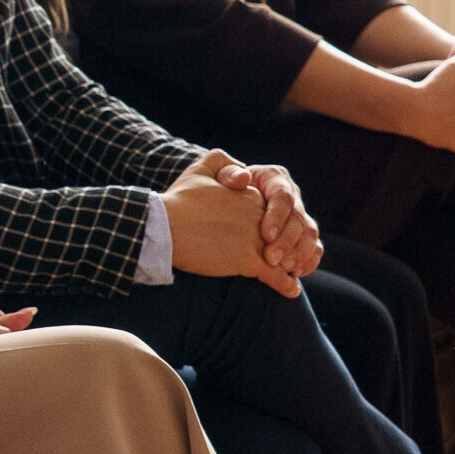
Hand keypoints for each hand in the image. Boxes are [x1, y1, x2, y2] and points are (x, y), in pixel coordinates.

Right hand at [161, 149, 301, 299]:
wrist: (163, 226)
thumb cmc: (178, 200)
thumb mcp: (201, 168)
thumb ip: (225, 163)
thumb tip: (243, 172)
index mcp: (252, 195)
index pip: (272, 213)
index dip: (270, 226)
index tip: (267, 237)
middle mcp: (259, 215)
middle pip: (282, 234)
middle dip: (285, 247)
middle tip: (287, 260)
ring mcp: (256, 238)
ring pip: (284, 255)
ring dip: (288, 266)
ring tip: (289, 275)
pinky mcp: (249, 260)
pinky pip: (277, 275)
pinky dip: (286, 284)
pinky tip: (291, 290)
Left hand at [230, 163, 322, 279]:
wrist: (226, 205)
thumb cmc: (222, 192)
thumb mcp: (221, 179)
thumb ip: (229, 175)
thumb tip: (243, 177)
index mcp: (275, 178)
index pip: (283, 196)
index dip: (277, 217)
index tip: (266, 236)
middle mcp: (292, 196)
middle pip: (298, 218)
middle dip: (287, 241)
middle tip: (272, 259)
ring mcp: (299, 215)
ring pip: (310, 234)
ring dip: (299, 253)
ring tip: (283, 268)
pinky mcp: (302, 234)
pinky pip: (314, 248)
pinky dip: (308, 261)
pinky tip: (295, 273)